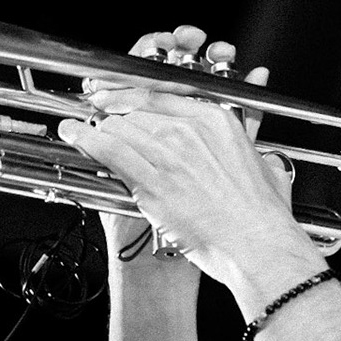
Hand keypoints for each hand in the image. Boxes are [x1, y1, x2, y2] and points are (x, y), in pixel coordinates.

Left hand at [63, 26, 313, 290]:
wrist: (259, 246)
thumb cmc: (263, 215)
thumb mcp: (266, 164)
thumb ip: (254, 143)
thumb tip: (256, 140)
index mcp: (217, 120)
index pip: (161, 95)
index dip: (131, 94)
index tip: (117, 96)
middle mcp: (191, 130)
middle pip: (137, 109)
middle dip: (114, 114)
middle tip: (98, 117)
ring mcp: (171, 154)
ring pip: (120, 127)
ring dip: (97, 128)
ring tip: (81, 129)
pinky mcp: (154, 182)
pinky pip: (110, 150)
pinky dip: (86, 140)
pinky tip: (74, 135)